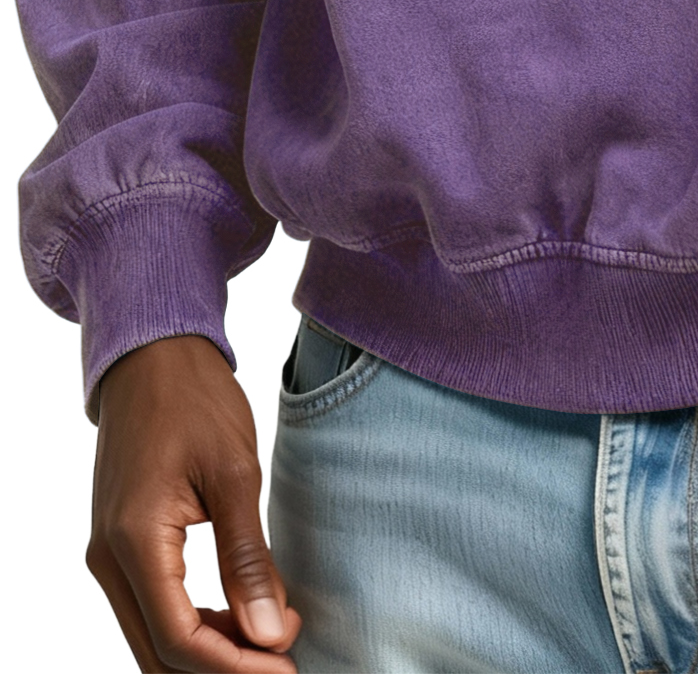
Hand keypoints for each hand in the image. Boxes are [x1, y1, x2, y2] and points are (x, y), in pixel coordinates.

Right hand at [88, 334, 300, 671]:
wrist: (153, 356)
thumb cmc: (195, 400)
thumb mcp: (235, 473)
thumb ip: (248, 559)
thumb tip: (270, 633)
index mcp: (134, 541)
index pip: (179, 639)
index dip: (235, 666)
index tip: (287, 664)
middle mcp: (109, 559)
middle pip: (159, 653)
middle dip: (222, 668)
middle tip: (284, 661)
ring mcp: (109, 554)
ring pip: (152, 638)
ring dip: (208, 650)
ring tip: (271, 637)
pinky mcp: (121, 546)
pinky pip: (151, 608)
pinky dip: (193, 625)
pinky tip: (240, 614)